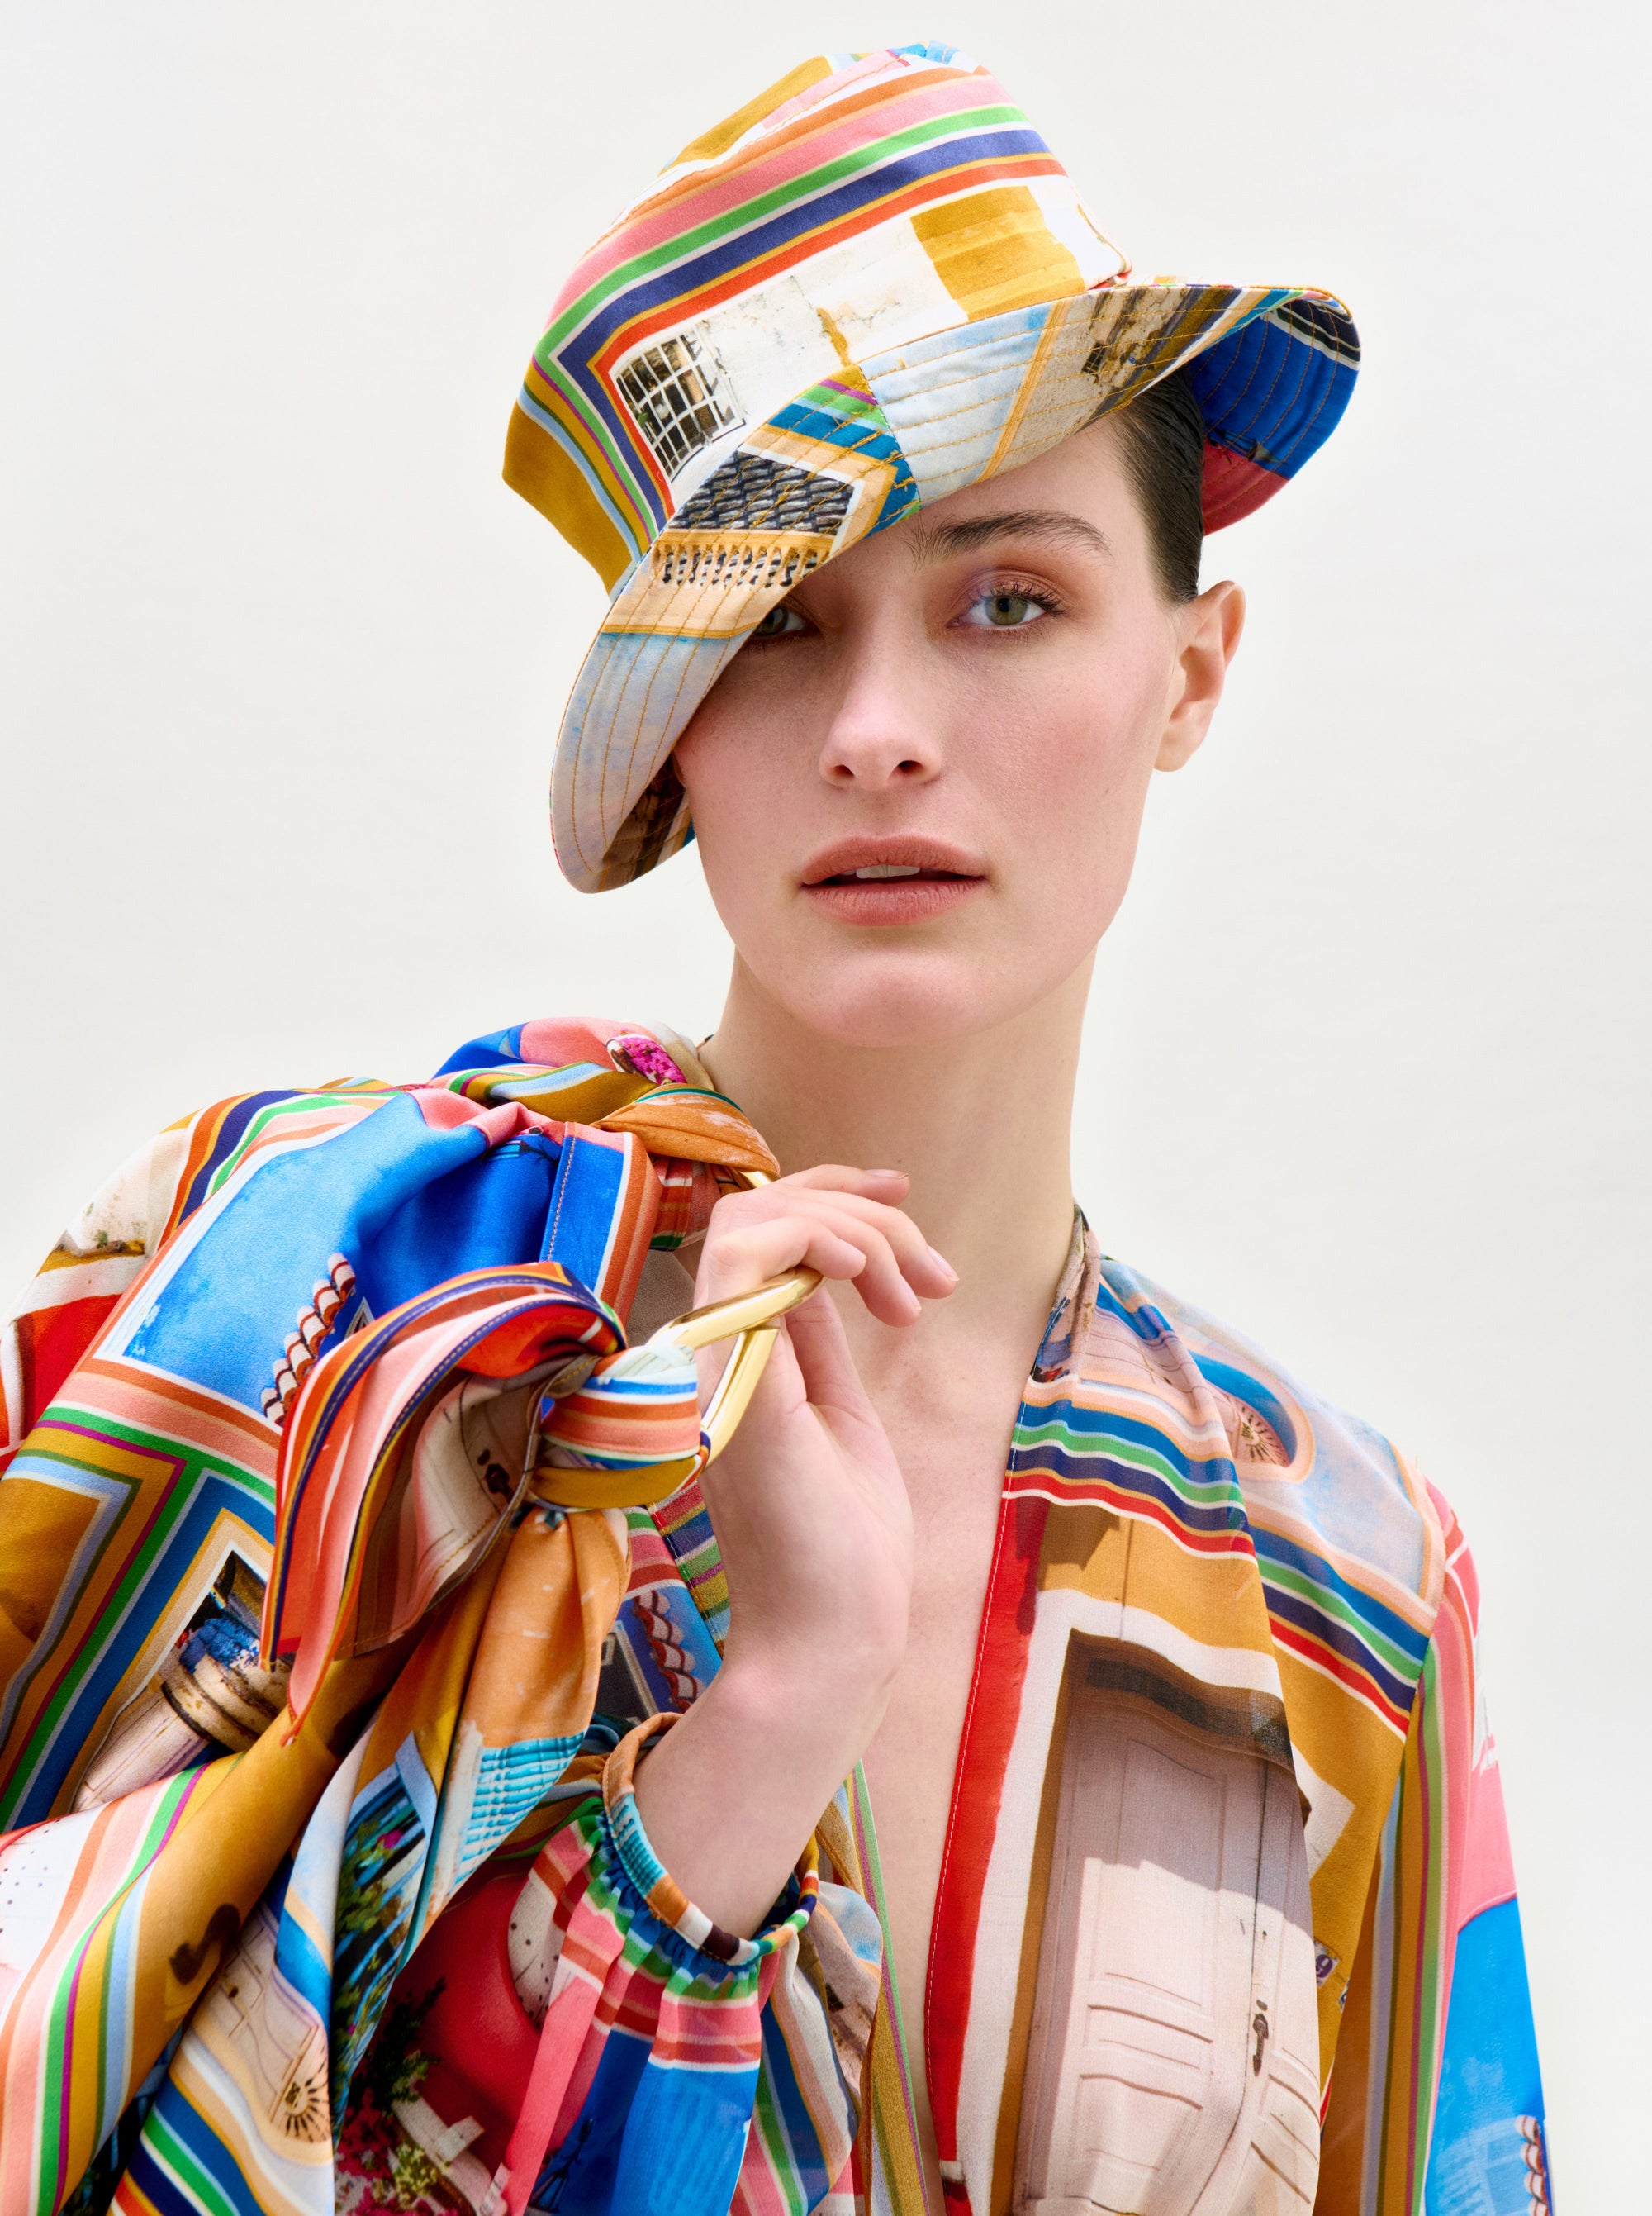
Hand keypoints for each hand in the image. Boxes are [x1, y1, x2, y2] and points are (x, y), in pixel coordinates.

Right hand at [689, 1166, 955, 1692]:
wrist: (833, 1634)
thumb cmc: (844, 1544)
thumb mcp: (841, 1410)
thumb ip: (817, 1336)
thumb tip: (825, 1266)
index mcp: (735, 1356)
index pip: (759, 1229)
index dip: (830, 1193)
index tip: (903, 1195)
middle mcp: (710, 1349)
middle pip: (757, 1209)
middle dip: (857, 1211)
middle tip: (932, 1280)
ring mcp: (712, 1360)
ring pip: (757, 1219)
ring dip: (857, 1234)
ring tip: (914, 1301)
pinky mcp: (730, 1374)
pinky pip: (748, 1253)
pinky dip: (817, 1239)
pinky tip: (871, 1279)